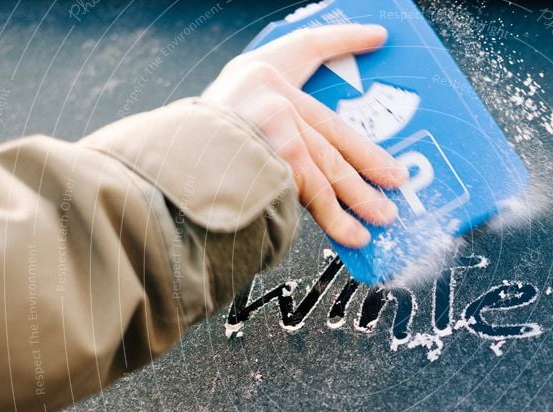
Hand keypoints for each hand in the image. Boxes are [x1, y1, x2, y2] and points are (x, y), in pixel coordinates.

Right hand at [202, 24, 406, 247]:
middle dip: (368, 160)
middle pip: (331, 129)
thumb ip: (267, 131)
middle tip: (395, 179)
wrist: (157, 179)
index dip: (344, 41)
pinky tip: (354, 235)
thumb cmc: (190, 155)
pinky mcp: (276, 156)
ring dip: (359, 196)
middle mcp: (267, 92)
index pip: (308, 46)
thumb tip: (315, 169)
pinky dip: (336, 219)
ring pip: (328, 164)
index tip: (376, 37)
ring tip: (382, 216)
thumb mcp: (224, 124)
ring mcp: (273, 122)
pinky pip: (313, 192)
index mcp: (255, 73)